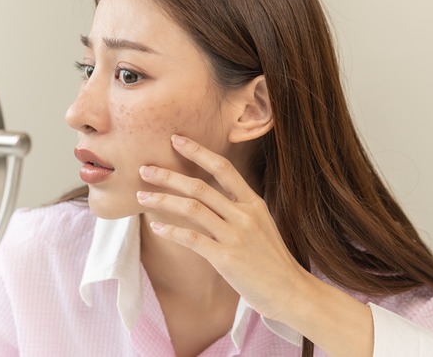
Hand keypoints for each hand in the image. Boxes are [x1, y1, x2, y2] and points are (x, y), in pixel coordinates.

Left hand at [136, 134, 306, 320]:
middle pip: (200, 186)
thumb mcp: (261, 225)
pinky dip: (171, 231)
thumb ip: (238, 209)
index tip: (176, 139)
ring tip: (141, 196)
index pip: (223, 168)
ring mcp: (236, 236)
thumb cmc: (271, 260)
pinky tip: (156, 227)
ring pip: (192, 209)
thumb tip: (209, 197)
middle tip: (145, 169)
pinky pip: (192, 239)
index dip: (198, 151)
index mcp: (253, 203)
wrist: (291, 292)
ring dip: (162, 200)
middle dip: (168, 175)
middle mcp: (244, 215)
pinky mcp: (227, 258)